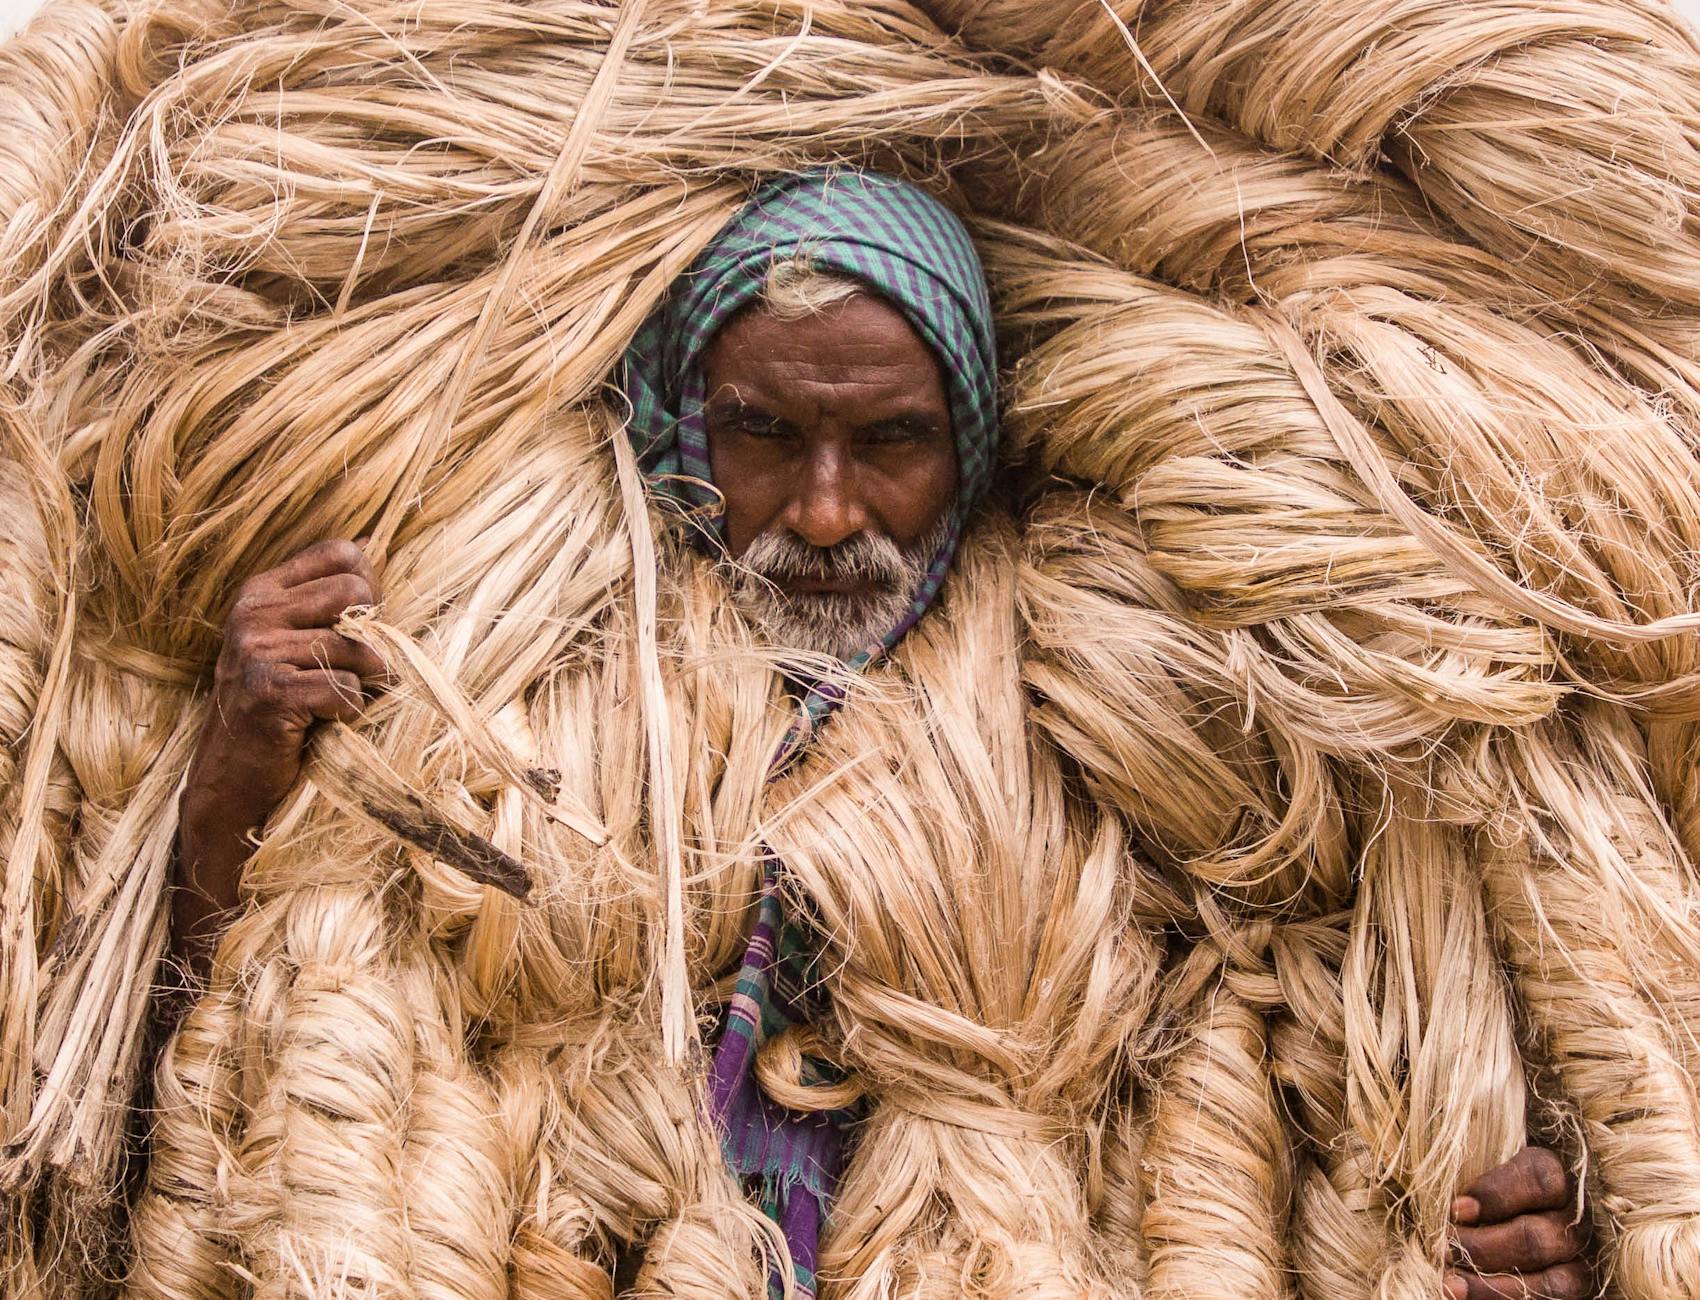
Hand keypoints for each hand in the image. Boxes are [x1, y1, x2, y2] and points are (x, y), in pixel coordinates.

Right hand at [171, 539, 384, 974]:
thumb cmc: (277, 712)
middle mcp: (253, 613)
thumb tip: (383, 568)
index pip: (340, 552)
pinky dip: (351, 711)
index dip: (369, 585)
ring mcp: (256, 651)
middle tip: (363, 671)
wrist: (231, 781)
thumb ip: (326, 610)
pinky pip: (344, 689)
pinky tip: (330, 724)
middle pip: (355, 592)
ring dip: (367, 682)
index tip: (366, 622)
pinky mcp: (269, 692)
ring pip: (355, 647)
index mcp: (261, 592)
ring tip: (349, 702)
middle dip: (373, 635)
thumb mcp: (291, 647)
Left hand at [1445, 1146, 1590, 1299]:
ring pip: (1551, 1284)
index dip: (1496, 1195)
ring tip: (1451, 1284)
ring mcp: (1580, 1262)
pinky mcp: (1577, 1295)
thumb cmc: (1482, 1188)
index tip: (1456, 1210)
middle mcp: (1576, 1220)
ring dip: (1494, 1287)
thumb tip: (1449, 1204)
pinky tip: (1469, 1297)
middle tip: (1443, 1249)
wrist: (1504, 1219)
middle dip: (1483, 1248)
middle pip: (1537, 1238)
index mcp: (1555, 1175)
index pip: (1540, 1179)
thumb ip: (1470, 1171)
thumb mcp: (1479, 1167)